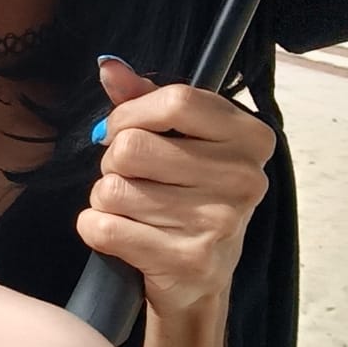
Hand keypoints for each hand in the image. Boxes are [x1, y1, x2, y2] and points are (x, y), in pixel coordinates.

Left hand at [77, 58, 274, 321]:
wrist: (196, 280)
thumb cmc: (186, 196)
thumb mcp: (179, 141)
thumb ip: (143, 98)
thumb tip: (109, 66)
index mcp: (251, 138)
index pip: (176, 100)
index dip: (130, 114)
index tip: (120, 130)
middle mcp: (246, 179)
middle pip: (133, 147)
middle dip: (113, 162)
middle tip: (131, 178)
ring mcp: (221, 223)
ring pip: (112, 189)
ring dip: (106, 198)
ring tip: (132, 209)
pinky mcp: (189, 262)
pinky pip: (104, 227)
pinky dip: (96, 228)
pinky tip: (122, 235)